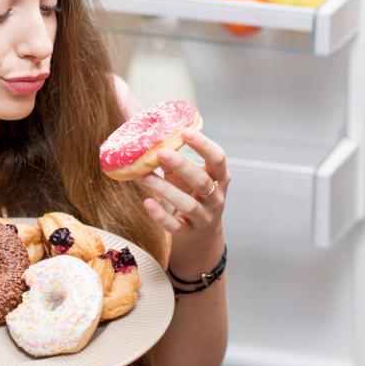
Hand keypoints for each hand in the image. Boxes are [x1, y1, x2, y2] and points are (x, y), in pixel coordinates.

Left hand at [139, 129, 229, 277]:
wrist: (201, 234)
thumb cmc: (192, 195)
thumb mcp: (188, 177)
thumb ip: (174, 162)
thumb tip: (151, 142)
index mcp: (219, 178)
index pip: (218, 159)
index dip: (203, 145)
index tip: (185, 131)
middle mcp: (215, 198)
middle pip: (203, 181)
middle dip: (182, 166)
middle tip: (161, 152)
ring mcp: (204, 217)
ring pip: (188, 204)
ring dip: (166, 189)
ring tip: (145, 177)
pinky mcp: (189, 233)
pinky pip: (175, 226)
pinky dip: (161, 215)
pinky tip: (147, 202)